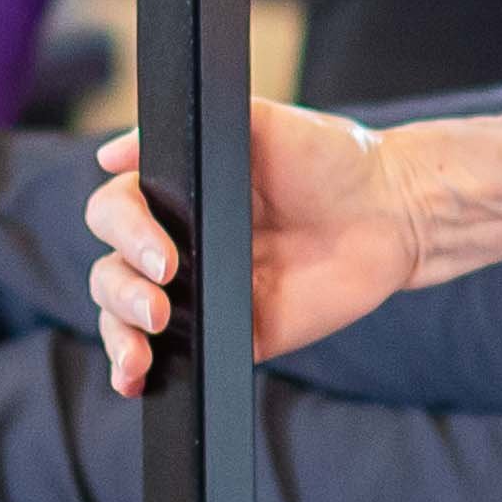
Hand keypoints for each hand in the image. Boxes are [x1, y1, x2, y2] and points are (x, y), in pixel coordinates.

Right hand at [84, 103, 429, 393]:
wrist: (394, 211)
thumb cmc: (330, 157)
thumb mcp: (262, 121)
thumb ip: (193, 126)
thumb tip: (107, 157)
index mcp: (176, 195)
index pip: (114, 215)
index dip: (125, 235)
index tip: (164, 255)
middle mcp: (179, 243)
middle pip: (110, 272)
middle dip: (122, 292)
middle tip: (160, 304)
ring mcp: (201, 293)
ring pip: (125, 316)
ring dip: (119, 334)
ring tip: (143, 348)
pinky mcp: (232, 333)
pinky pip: (173, 358)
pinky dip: (138, 372)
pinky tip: (133, 380)